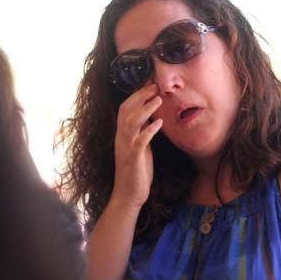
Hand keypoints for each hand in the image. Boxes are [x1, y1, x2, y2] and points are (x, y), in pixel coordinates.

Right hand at [110, 83, 162, 210]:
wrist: (128, 195)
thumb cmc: (136, 172)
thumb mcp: (139, 148)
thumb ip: (142, 133)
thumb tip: (150, 117)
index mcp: (122, 135)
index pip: (125, 108)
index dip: (136, 95)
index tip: (149, 84)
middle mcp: (121, 138)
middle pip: (126, 110)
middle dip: (140, 96)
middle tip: (154, 85)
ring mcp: (126, 148)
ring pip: (131, 122)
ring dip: (145, 109)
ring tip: (158, 100)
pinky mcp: (133, 159)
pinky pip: (140, 141)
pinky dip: (149, 130)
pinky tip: (159, 123)